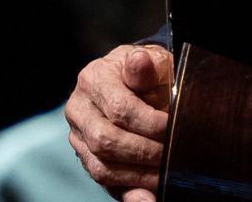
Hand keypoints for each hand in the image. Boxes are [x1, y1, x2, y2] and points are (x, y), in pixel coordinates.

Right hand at [65, 43, 174, 200]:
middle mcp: (78, 108)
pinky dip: (128, 191)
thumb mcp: (153, 62)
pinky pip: (103, 181)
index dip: (150, 123)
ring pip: (101, 166)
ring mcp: (78, 136)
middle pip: (106, 141)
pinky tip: (147, 196)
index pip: (119, 109)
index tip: (173, 129)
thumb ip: (146, 67)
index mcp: (93, 79)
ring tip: (165, 174)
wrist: (138, 81)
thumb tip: (140, 62)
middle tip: (172, 154)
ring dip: (138, 175)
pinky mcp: (86, 158)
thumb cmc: (149, 73)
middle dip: (144, 152)